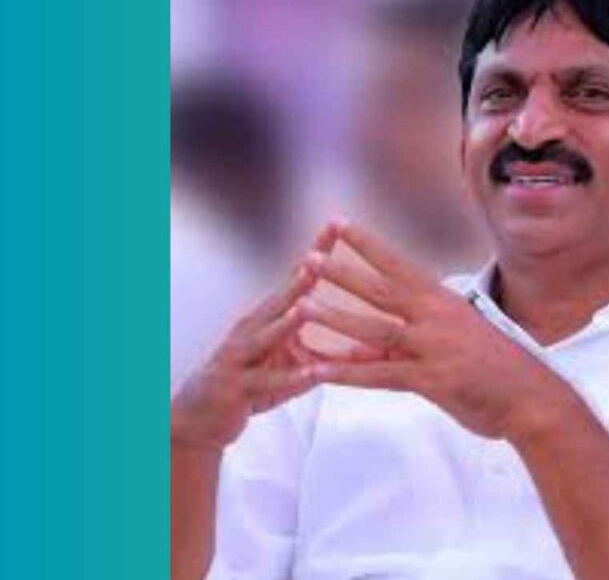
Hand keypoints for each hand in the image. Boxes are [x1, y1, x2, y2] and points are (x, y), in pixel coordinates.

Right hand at [171, 234, 328, 451]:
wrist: (200, 419)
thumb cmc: (250, 384)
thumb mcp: (287, 364)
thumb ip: (324, 354)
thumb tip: (369, 349)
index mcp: (267, 317)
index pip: (294, 280)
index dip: (314, 254)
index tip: (335, 228)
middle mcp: (252, 329)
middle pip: (280, 298)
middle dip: (301, 276)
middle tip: (321, 254)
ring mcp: (241, 356)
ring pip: (267, 336)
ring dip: (288, 321)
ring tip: (308, 306)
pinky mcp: (238, 388)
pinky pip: (268, 381)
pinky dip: (291, 376)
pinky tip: (313, 373)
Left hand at [298, 219, 573, 439]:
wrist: (534, 397)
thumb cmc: (503, 367)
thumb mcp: (466, 335)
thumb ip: (430, 328)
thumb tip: (401, 325)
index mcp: (445, 302)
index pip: (400, 266)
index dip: (368, 245)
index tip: (340, 225)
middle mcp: (436, 318)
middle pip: (381, 290)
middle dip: (342, 273)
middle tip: (309, 257)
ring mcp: (432, 348)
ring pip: (375, 329)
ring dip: (336, 319)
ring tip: (302, 309)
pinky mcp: (431, 380)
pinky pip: (380, 375)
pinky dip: (348, 373)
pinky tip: (320, 371)